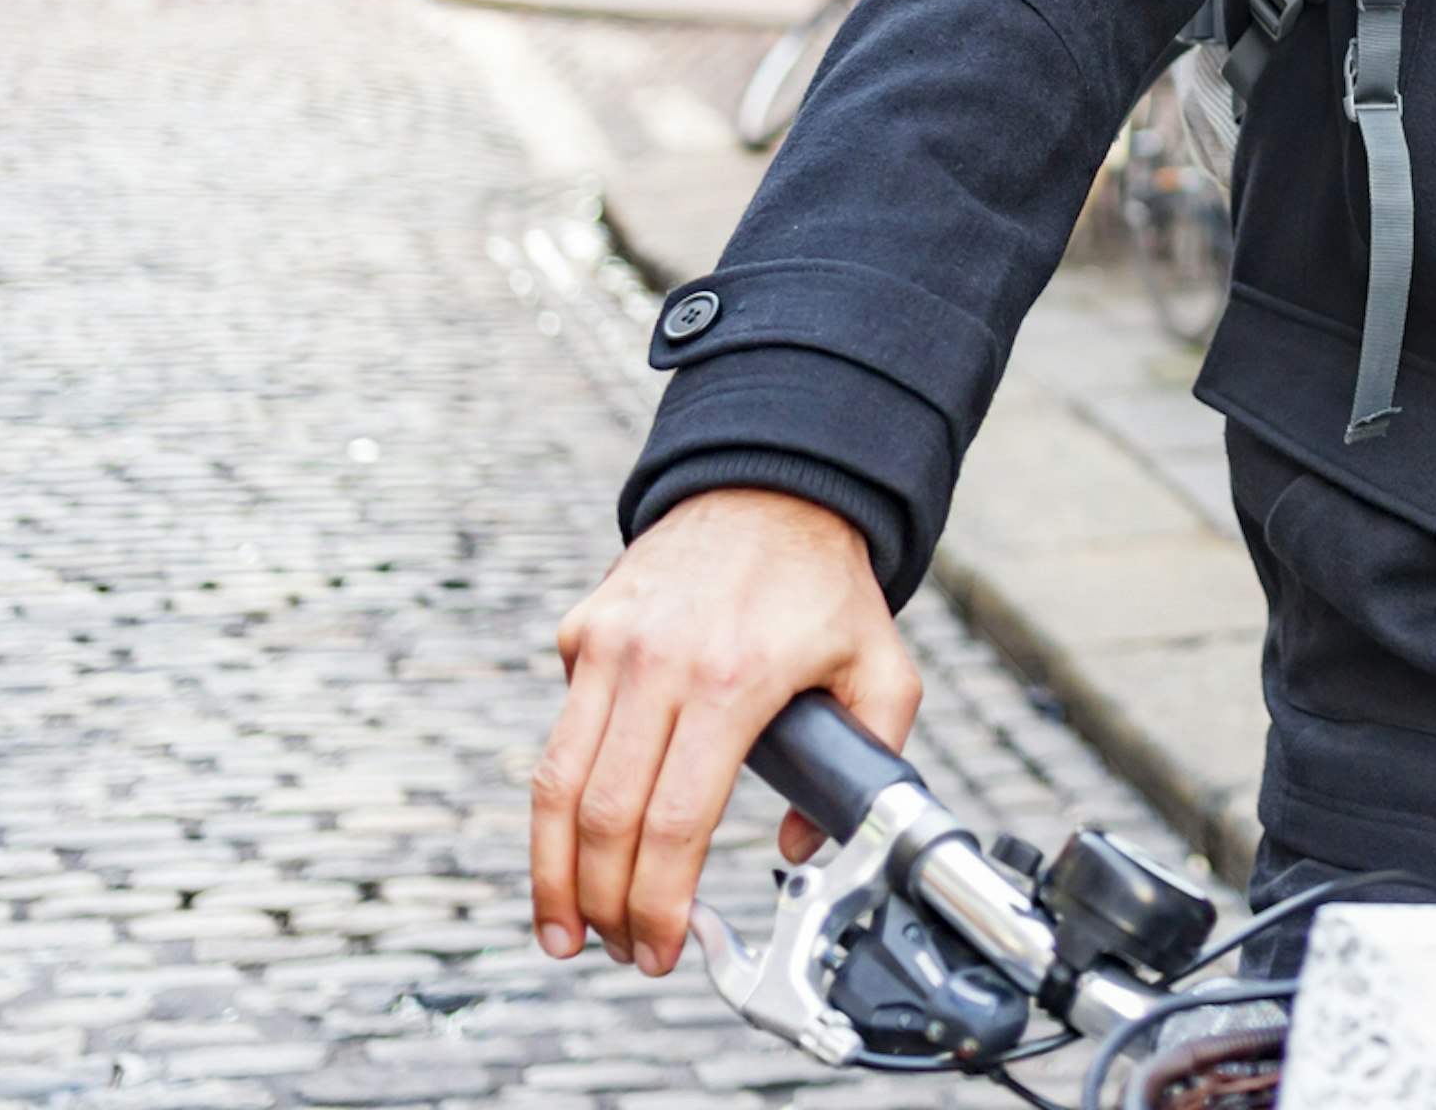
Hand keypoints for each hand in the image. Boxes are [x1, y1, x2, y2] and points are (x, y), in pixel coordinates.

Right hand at [532, 487, 916, 975]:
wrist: (771, 485)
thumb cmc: (827, 585)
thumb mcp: (884, 667)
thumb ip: (871, 760)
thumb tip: (797, 843)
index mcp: (736, 678)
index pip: (676, 820)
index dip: (659, 900)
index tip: (662, 948)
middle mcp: (661, 662)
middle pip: (605, 815)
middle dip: (603, 904)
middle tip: (617, 951)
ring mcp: (611, 643)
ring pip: (557, 782)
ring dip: (551, 871)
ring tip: (563, 930)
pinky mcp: (583, 630)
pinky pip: (564, 727)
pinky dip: (561, 794)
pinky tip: (579, 838)